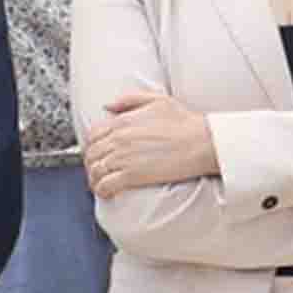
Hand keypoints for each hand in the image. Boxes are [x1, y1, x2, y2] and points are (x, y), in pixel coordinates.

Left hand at [80, 85, 220, 197]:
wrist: (201, 142)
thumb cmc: (184, 122)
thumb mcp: (157, 100)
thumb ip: (129, 100)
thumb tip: (107, 106)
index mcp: (122, 121)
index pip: (93, 135)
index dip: (92, 146)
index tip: (98, 153)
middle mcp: (119, 139)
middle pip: (91, 154)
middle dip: (92, 164)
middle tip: (98, 171)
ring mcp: (123, 157)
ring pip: (95, 171)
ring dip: (95, 179)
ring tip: (100, 184)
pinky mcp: (132, 175)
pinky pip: (106, 185)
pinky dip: (102, 190)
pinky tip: (107, 193)